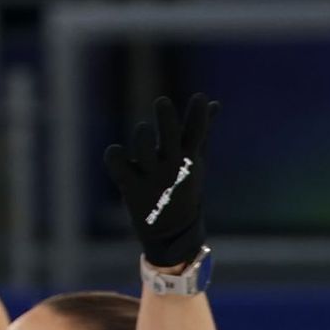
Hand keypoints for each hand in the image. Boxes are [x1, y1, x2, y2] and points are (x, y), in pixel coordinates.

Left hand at [103, 93, 217, 270]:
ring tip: (144, 130)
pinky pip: (119, 168)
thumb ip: (200, 130)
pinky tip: (115, 151)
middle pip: (169, 137)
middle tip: (162, 102)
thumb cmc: (183, 187)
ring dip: (143, 137)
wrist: (171, 232)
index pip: (197, 131)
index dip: (199, 114)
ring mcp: (151, 178)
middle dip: (166, 119)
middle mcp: (170, 165)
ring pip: (145, 151)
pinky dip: (115, 157)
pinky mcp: (131, 188)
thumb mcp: (195, 159)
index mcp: (188, 157)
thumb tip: (214, 103)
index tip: (199, 98)